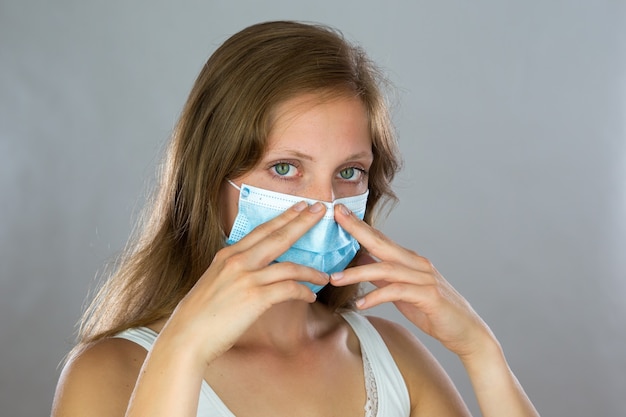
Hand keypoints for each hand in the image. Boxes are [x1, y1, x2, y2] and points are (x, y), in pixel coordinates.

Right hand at [159, 201, 329, 365]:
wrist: (186, 337)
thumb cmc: (199, 315)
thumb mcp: (214, 281)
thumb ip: (233, 271)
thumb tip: (252, 271)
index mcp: (227, 255)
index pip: (262, 230)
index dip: (283, 217)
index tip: (300, 207)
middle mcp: (237, 261)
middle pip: (278, 236)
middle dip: (302, 222)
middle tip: (320, 210)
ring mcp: (246, 278)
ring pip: (289, 266)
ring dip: (311, 271)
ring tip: (324, 276)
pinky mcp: (255, 298)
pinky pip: (289, 289)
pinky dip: (303, 292)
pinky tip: (310, 297)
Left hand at [331, 204, 495, 358]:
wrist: (466, 331)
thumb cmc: (433, 311)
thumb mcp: (402, 292)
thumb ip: (383, 277)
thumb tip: (360, 262)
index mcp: (409, 260)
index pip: (380, 239)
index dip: (359, 225)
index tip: (339, 212)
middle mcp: (417, 264)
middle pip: (382, 244)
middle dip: (358, 230)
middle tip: (337, 219)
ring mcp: (424, 278)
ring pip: (386, 269)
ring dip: (358, 273)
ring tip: (335, 279)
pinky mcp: (429, 295)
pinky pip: (397, 292)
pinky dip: (376, 297)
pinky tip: (360, 304)